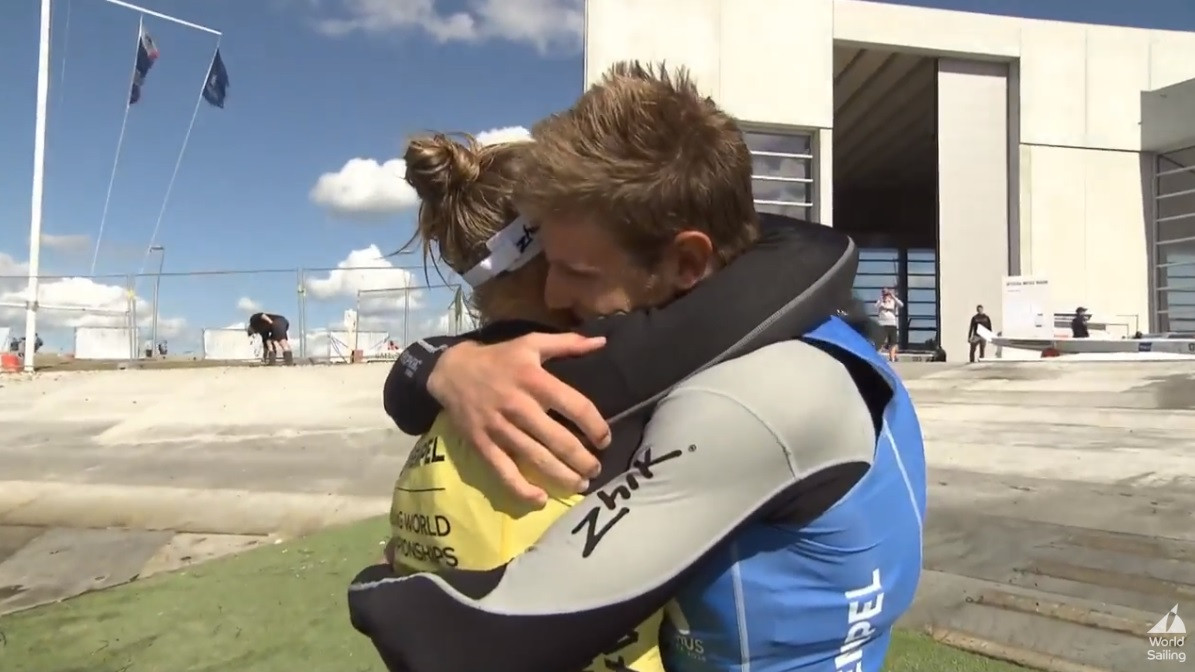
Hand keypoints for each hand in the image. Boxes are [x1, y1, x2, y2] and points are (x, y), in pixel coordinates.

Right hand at [428, 333, 610, 504]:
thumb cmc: (498, 358)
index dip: (596, 426)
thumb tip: (602, 341)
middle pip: (559, 440)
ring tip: (581, 484)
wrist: (451, 371)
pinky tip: (540, 500)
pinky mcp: (483, 444)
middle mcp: (519, 406)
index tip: (605, 440)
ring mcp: (500, 428)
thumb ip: (568, 344)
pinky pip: (504, 472)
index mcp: (535, 380)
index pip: (576, 406)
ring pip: (536, 459)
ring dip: (562, 476)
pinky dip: (522, 489)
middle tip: (595, 470)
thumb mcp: (531, 343)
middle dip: (583, 460)